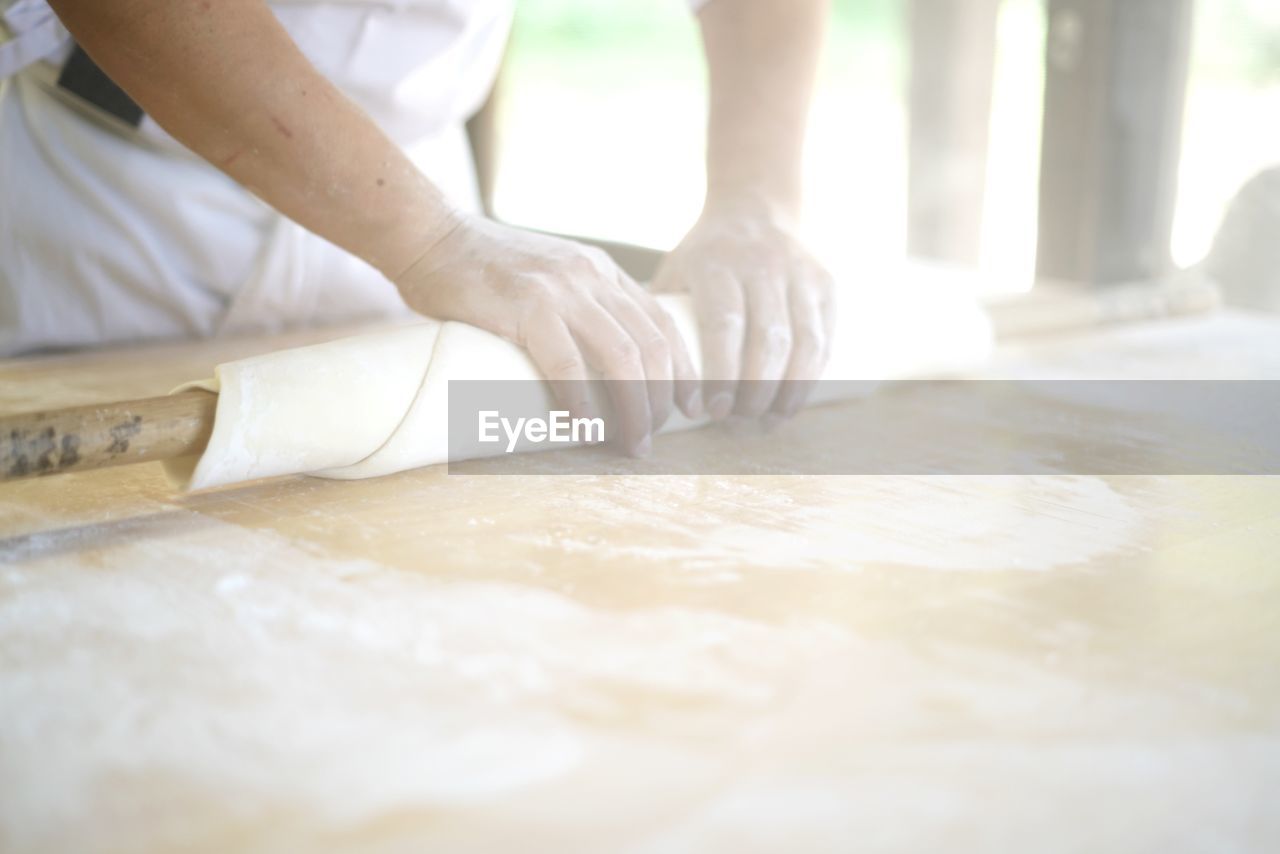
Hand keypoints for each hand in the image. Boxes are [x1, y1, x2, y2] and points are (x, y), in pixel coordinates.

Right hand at [395, 214, 699, 454]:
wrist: (430, 236)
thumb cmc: (479, 269)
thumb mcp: (548, 276)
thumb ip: (574, 306)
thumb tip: (594, 363)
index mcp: (602, 272)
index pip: (662, 323)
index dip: (684, 370)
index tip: (691, 407)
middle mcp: (592, 277)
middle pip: (652, 345)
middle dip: (662, 400)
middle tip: (652, 438)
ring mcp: (561, 289)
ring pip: (622, 357)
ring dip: (633, 408)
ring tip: (631, 443)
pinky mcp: (526, 305)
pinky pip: (568, 363)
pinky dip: (582, 402)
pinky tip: (586, 428)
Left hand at [652, 195, 835, 421]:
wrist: (754, 207)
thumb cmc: (705, 256)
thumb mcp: (676, 271)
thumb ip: (662, 315)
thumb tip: (641, 377)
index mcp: (717, 263)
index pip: (724, 325)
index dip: (722, 374)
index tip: (711, 410)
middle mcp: (763, 265)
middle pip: (768, 340)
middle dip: (755, 390)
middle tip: (738, 419)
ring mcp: (800, 273)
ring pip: (804, 343)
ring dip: (789, 390)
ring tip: (768, 420)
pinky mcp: (825, 284)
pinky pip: (824, 338)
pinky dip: (812, 376)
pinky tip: (792, 402)